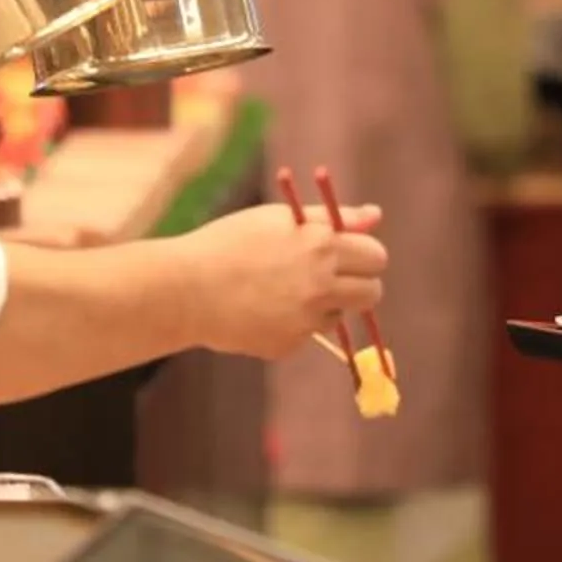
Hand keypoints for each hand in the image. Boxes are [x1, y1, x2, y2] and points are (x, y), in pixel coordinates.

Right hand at [173, 203, 386, 358]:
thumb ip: (333, 219)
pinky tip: (262, 310)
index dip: (364, 254)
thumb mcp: (280, 219)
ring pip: (339, 316)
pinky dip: (293, 324)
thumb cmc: (229, 242)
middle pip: (373, 293)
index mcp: (322, 247)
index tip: (348, 254)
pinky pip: (306, 334)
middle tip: (331, 277)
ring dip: (325, 305)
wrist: (185, 289)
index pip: (376, 256)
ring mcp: (306, 321)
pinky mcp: (288, 346)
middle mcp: (321, 286)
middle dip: (359, 284)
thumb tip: (377, 215)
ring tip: (283, 290)